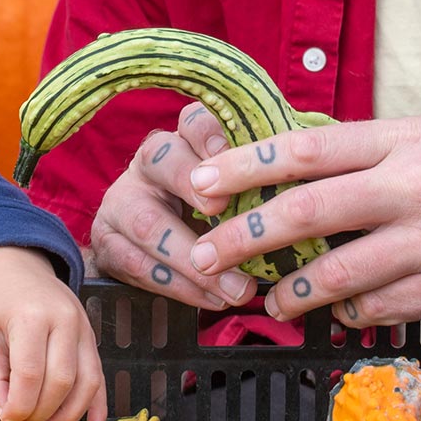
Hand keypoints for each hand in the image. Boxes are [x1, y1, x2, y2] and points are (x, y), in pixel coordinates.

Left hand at [0, 247, 108, 420]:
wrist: (16, 267)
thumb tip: (9, 413)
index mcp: (31, 317)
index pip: (30, 374)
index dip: (19, 405)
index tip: (8, 418)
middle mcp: (64, 319)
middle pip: (61, 381)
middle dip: (42, 412)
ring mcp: (83, 327)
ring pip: (87, 382)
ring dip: (69, 414)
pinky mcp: (91, 336)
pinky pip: (100, 376)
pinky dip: (99, 406)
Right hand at [85, 103, 258, 310]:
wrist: (150, 254)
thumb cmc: (211, 219)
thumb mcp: (236, 196)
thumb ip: (261, 190)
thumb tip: (314, 203)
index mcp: (184, 142)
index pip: (192, 121)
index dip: (209, 135)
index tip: (229, 154)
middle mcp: (148, 163)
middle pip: (159, 158)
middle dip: (190, 185)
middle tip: (220, 213)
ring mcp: (122, 201)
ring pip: (148, 222)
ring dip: (193, 259)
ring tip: (236, 289)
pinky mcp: (107, 242)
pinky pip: (136, 264)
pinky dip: (178, 286)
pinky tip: (210, 299)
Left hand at [184, 116, 420, 324]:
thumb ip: (368, 149)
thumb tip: (296, 159)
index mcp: (399, 138)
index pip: (304, 148)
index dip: (244, 166)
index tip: (200, 182)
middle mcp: (412, 184)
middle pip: (307, 210)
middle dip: (245, 235)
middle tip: (205, 255)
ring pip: (340, 272)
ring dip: (292, 292)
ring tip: (268, 300)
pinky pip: (384, 307)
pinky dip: (350, 313)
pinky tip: (337, 313)